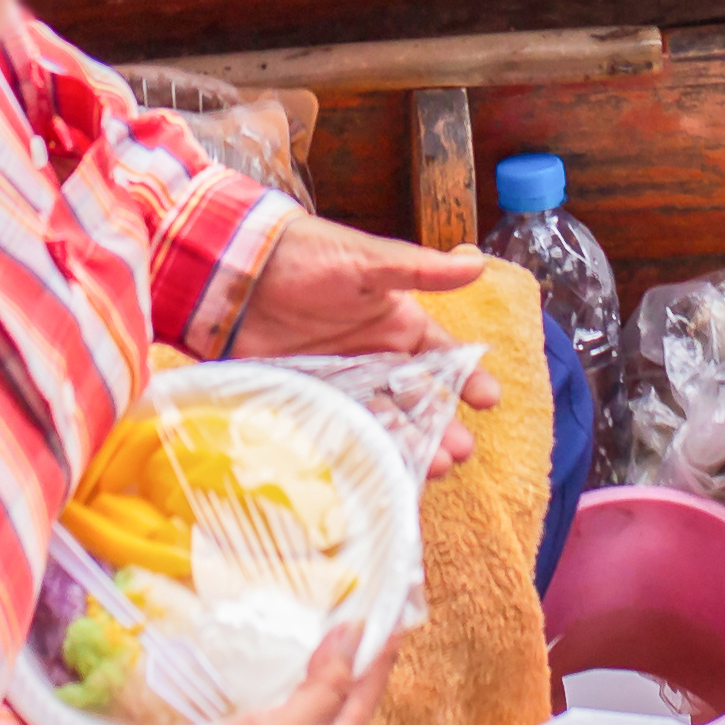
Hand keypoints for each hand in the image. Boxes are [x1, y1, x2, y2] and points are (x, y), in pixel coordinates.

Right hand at [168, 622, 398, 724]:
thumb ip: (326, 690)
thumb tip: (355, 635)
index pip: (368, 691)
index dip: (381, 653)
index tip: (394, 614)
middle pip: (351, 699)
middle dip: (362, 660)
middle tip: (369, 621)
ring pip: (323, 704)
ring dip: (332, 670)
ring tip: (333, 638)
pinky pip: (294, 707)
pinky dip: (299, 681)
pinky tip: (285, 672)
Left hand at [229, 219, 493, 465]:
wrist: (236, 272)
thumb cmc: (308, 255)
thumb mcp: (367, 262)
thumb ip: (419, 270)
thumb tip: (478, 265)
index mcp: (398, 324)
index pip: (443, 357)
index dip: (468, 379)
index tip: (488, 400)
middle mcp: (376, 358)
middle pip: (419, 401)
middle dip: (442, 427)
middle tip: (460, 452)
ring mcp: (344, 384)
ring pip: (386, 422)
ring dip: (410, 445)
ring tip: (431, 468)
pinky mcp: (310, 400)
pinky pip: (343, 431)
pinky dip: (363, 450)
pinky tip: (379, 469)